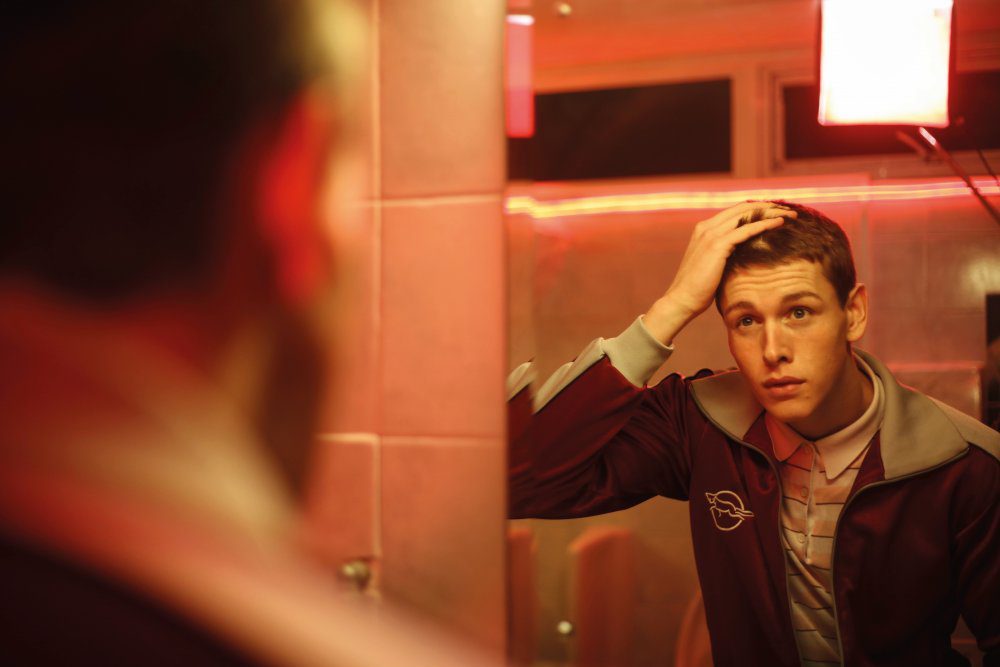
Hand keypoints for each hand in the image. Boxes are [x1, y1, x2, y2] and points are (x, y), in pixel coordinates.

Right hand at [643, 202, 794, 344]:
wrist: (682, 300)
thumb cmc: (698, 288)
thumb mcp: (712, 264)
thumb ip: (724, 253)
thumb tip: (743, 254)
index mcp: (704, 229)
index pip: (735, 212)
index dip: (757, 209)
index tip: (775, 213)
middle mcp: (706, 227)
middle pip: (743, 208)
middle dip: (767, 206)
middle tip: (788, 210)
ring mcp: (710, 234)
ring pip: (746, 215)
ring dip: (770, 212)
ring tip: (790, 214)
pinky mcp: (717, 245)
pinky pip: (746, 229)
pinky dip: (764, 224)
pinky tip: (779, 223)